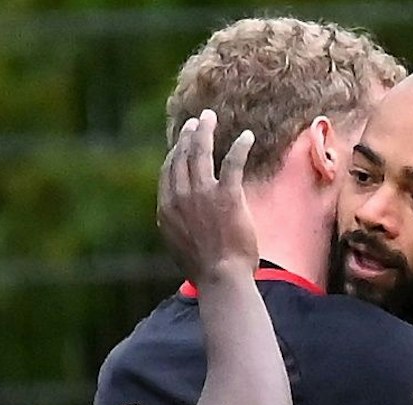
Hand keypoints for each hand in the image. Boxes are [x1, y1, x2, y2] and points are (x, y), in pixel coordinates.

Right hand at [157, 109, 259, 282]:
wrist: (220, 278)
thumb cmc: (204, 269)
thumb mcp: (179, 244)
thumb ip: (177, 224)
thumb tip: (178, 218)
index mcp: (166, 208)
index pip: (169, 170)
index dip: (176, 151)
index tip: (183, 139)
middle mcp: (180, 196)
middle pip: (182, 155)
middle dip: (189, 134)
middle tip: (197, 121)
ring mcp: (202, 194)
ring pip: (201, 152)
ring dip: (206, 131)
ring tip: (211, 118)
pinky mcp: (227, 196)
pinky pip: (232, 162)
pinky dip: (240, 147)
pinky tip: (247, 136)